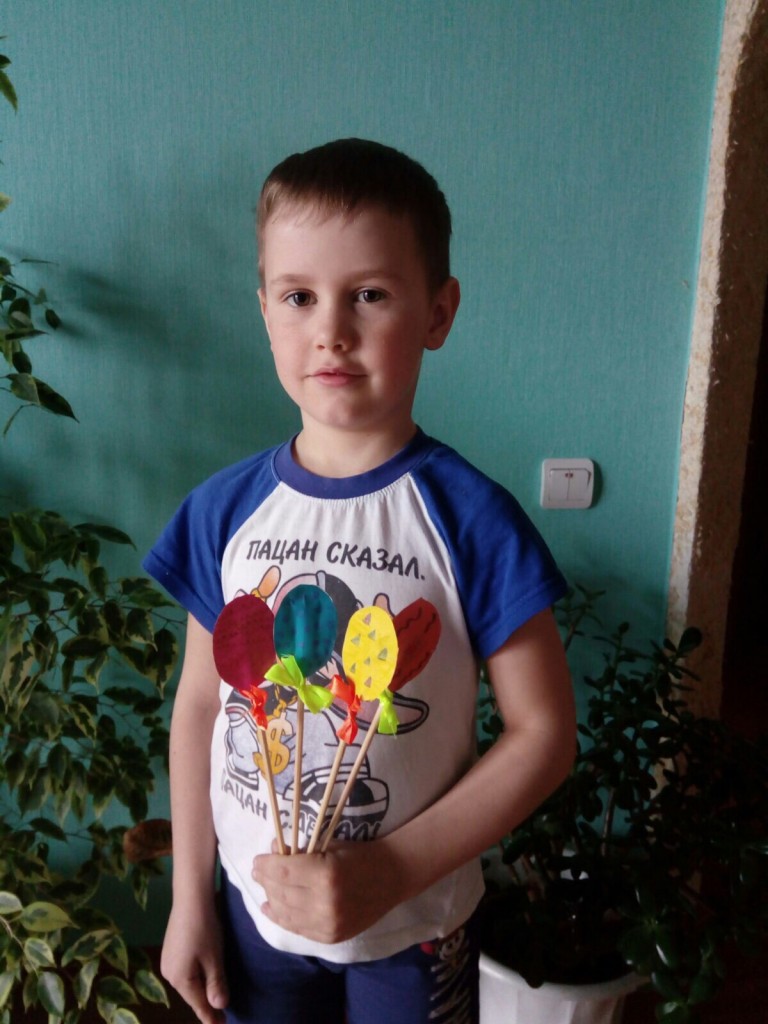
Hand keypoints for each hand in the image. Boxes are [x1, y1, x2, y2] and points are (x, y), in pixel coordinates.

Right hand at [160, 899, 228, 1023]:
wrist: (191, 897)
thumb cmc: (205, 928)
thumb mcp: (214, 958)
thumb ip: (216, 983)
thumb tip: (218, 1007)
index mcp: (179, 978)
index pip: (198, 1004)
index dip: (210, 1017)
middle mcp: (169, 973)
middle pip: (191, 994)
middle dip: (205, 1005)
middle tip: (221, 1017)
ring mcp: (168, 960)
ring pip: (188, 982)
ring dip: (201, 990)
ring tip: (214, 1000)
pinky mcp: (171, 949)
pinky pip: (185, 971)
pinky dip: (196, 978)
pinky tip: (203, 978)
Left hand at [252, 839, 405, 944]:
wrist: (392, 877)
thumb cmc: (360, 855)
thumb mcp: (329, 846)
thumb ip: (300, 851)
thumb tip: (271, 850)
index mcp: (325, 874)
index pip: (283, 871)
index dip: (265, 866)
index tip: (257, 860)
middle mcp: (324, 903)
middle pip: (281, 893)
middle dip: (265, 881)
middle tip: (257, 872)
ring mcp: (328, 924)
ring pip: (286, 914)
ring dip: (271, 899)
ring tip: (264, 889)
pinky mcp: (331, 936)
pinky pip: (299, 929)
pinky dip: (282, 918)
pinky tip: (272, 908)